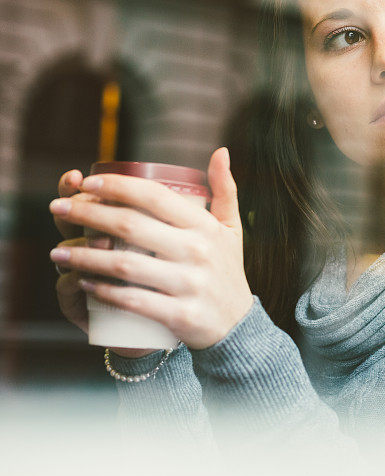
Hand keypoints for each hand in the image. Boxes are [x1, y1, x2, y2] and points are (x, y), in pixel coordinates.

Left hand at [48, 147, 253, 349]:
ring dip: (85, 257)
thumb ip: (226, 189)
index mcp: (205, 226)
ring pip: (125, 265)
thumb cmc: (226, 268)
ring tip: (57, 251)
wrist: (236, 324)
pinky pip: (132, 300)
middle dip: (87, 214)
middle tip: (58, 208)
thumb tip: (221, 150)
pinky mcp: (179, 315)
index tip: (86, 182)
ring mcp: (189, 284)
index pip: (155, 197)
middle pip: (132, 226)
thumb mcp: (231, 227)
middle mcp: (197, 251)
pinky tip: (81, 283)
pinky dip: (103, 292)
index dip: (118, 186)